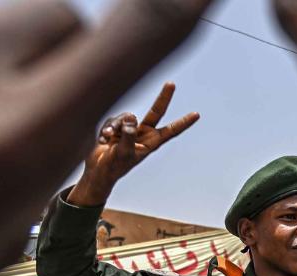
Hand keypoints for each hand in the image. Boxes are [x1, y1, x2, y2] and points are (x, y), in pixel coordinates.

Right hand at [68, 83, 199, 205]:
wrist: (99, 170)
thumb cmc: (114, 166)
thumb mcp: (124, 152)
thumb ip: (128, 135)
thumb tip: (131, 117)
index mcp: (151, 143)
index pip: (171, 131)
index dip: (183, 123)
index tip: (197, 114)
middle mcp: (143, 133)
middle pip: (156, 112)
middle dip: (163, 97)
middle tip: (171, 83)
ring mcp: (130, 128)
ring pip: (127, 116)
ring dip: (116, 126)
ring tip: (109, 138)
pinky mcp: (117, 126)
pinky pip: (113, 120)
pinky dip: (107, 129)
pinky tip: (103, 140)